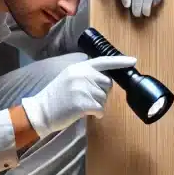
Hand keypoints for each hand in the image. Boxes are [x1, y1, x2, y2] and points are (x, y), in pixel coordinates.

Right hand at [20, 55, 136, 138]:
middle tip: (88, 98)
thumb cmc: (55, 97)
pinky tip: (86, 114)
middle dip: (103, 93)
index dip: (120, 61)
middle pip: (107, 83)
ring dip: (98, 105)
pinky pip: (100, 109)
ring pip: (104, 98)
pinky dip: (97, 114)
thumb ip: (85, 74)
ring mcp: (82, 88)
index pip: (103, 61)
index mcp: (79, 67)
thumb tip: (105, 79)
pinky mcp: (83, 103)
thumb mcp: (68, 78)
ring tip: (82, 106)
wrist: (40, 111)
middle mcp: (82, 75)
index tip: (133, 61)